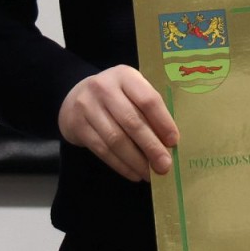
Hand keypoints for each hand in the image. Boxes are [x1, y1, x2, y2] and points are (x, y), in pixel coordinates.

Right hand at [57, 66, 177, 181]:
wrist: (75, 96)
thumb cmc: (115, 96)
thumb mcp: (131, 91)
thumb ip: (148, 109)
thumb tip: (170, 142)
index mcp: (125, 76)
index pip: (148, 99)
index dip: (163, 122)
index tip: (173, 142)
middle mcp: (104, 88)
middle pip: (132, 122)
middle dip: (151, 147)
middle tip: (165, 166)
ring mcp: (87, 106)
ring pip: (116, 139)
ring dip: (136, 161)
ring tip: (150, 174)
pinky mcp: (77, 126)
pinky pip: (102, 150)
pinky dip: (120, 165)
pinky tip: (133, 173)